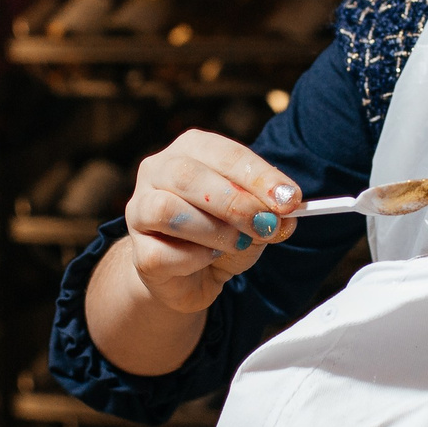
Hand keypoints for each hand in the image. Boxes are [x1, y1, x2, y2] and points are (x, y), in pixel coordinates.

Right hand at [113, 129, 302, 314]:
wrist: (188, 276)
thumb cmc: (220, 236)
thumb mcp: (253, 222)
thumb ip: (269, 216)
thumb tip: (287, 218)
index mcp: (190, 150)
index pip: (223, 152)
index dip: (258, 175)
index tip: (289, 199)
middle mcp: (157, 171)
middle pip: (187, 175)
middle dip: (234, 201)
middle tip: (266, 224)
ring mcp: (139, 210)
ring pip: (168, 211)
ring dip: (214, 230)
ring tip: (239, 243)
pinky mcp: (138, 251)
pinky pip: (162, 253)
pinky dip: (194, 259)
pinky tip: (208, 259)